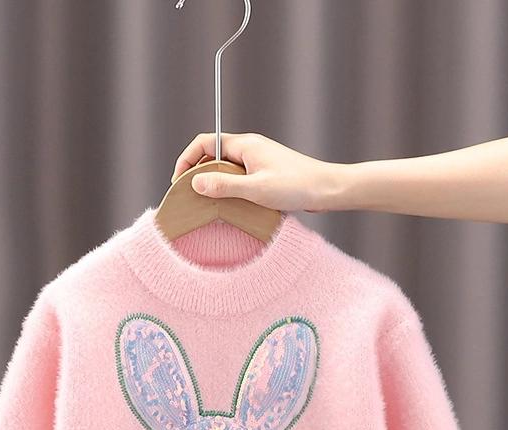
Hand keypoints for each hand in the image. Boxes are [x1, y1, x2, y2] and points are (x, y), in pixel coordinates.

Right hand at [170, 132, 345, 212]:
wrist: (329, 190)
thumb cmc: (297, 186)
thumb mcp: (256, 189)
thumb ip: (225, 186)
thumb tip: (195, 183)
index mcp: (245, 145)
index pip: (204, 143)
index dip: (187, 160)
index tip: (178, 182)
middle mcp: (249, 149)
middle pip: (212, 156)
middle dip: (197, 174)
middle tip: (190, 197)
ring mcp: (258, 162)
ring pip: (225, 170)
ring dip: (214, 185)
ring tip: (207, 205)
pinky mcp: (266, 175)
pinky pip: (239, 179)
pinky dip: (229, 191)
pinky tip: (231, 208)